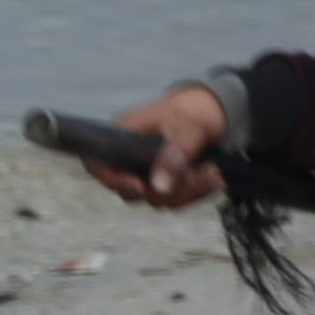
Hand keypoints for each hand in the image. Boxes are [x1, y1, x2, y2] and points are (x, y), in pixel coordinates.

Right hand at [90, 84, 227, 208]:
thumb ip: (175, 152)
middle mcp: (126, 161)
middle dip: (170, 189)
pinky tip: (215, 182)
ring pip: (157, 199)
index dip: (113, 180)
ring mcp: (143, 175)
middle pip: (132, 191)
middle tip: (204, 173)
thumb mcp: (187, 127)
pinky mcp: (162, 185)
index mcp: (120, 139)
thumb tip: (160, 186)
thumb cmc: (189, 114)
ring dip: (188, 193)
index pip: (99, 165)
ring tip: (215, 174)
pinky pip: (174, 199)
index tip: (140, 186)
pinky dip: (195, 194)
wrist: (204, 116)